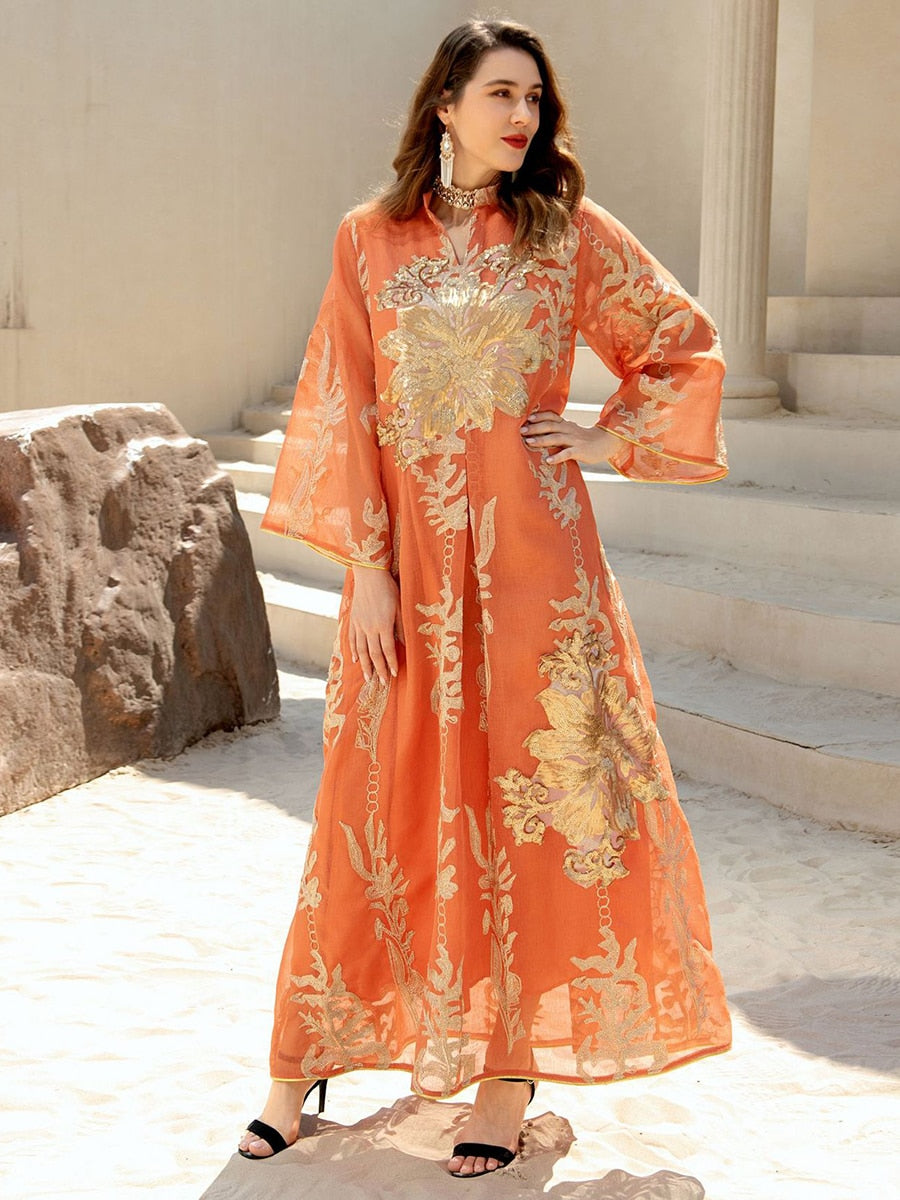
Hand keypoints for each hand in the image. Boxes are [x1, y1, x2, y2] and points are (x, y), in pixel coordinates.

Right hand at [348, 567, 403, 684]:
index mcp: (383, 625)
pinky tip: (355, 659)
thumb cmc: (388, 589)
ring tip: (368, 678)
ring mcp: (359, 625)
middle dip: (378, 669)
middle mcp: (369, 628)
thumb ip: (401, 627)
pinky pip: (352, 639)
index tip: (394, 674)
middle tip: (382, 683)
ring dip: (365, 665)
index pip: (387, 650)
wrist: (369, 575)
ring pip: (361, 650)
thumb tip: (406, 644)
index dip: (391, 663)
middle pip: (373, 654)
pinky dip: (353, 650)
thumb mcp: (400, 607)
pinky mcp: (353, 620)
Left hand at [521, 410, 621, 464]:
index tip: (527, 418)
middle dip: (535, 427)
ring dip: (542, 440)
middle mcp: (569, 429)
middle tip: (522, 430)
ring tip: (529, 443)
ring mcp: (575, 440)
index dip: (540, 416)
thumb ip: (558, 431)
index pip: (551, 416)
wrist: (606, 443)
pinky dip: (557, 456)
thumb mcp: (571, 431)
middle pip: (550, 426)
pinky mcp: (580, 451)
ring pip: (556, 437)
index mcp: (566, 424)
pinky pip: (567, 453)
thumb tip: (537, 433)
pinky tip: (548, 460)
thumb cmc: (584, 439)